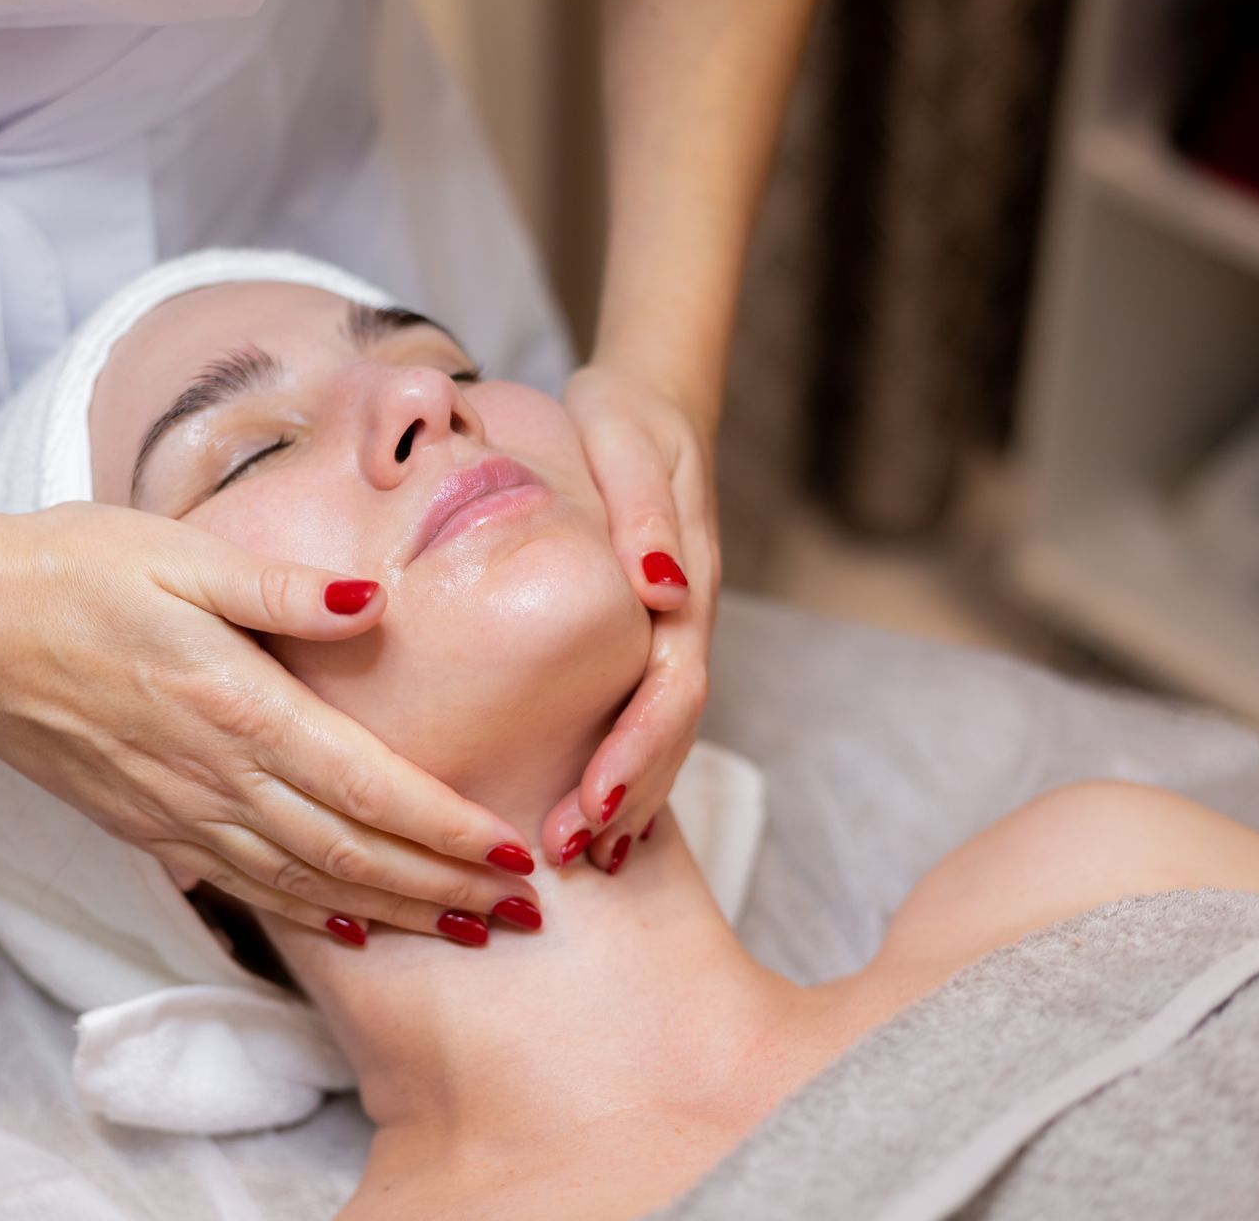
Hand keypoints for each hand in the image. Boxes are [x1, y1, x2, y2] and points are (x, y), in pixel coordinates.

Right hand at [0, 500, 540, 947]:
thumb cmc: (72, 570)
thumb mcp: (181, 552)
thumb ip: (281, 588)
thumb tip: (376, 602)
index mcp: (234, 704)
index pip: (365, 786)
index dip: (444, 829)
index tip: (512, 854)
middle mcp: (211, 775)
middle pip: (350, 853)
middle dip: (443, 889)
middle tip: (523, 915)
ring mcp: (174, 811)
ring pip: (303, 882)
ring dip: (390, 913)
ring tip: (464, 933)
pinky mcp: (143, 824)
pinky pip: (243, 884)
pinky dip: (308, 912)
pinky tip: (350, 923)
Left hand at [544, 364, 719, 870]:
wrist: (653, 401)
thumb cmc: (625, 417)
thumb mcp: (628, 438)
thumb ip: (646, 509)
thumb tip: (657, 587)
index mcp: (684, 580)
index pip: (672, 685)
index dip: (635, 750)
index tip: (591, 800)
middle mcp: (687, 617)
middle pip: (672, 727)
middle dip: (627, 795)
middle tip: (570, 852)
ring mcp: (677, 631)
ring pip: (667, 731)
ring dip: (632, 797)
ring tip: (585, 857)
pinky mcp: (656, 635)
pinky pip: (651, 713)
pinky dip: (633, 768)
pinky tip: (604, 818)